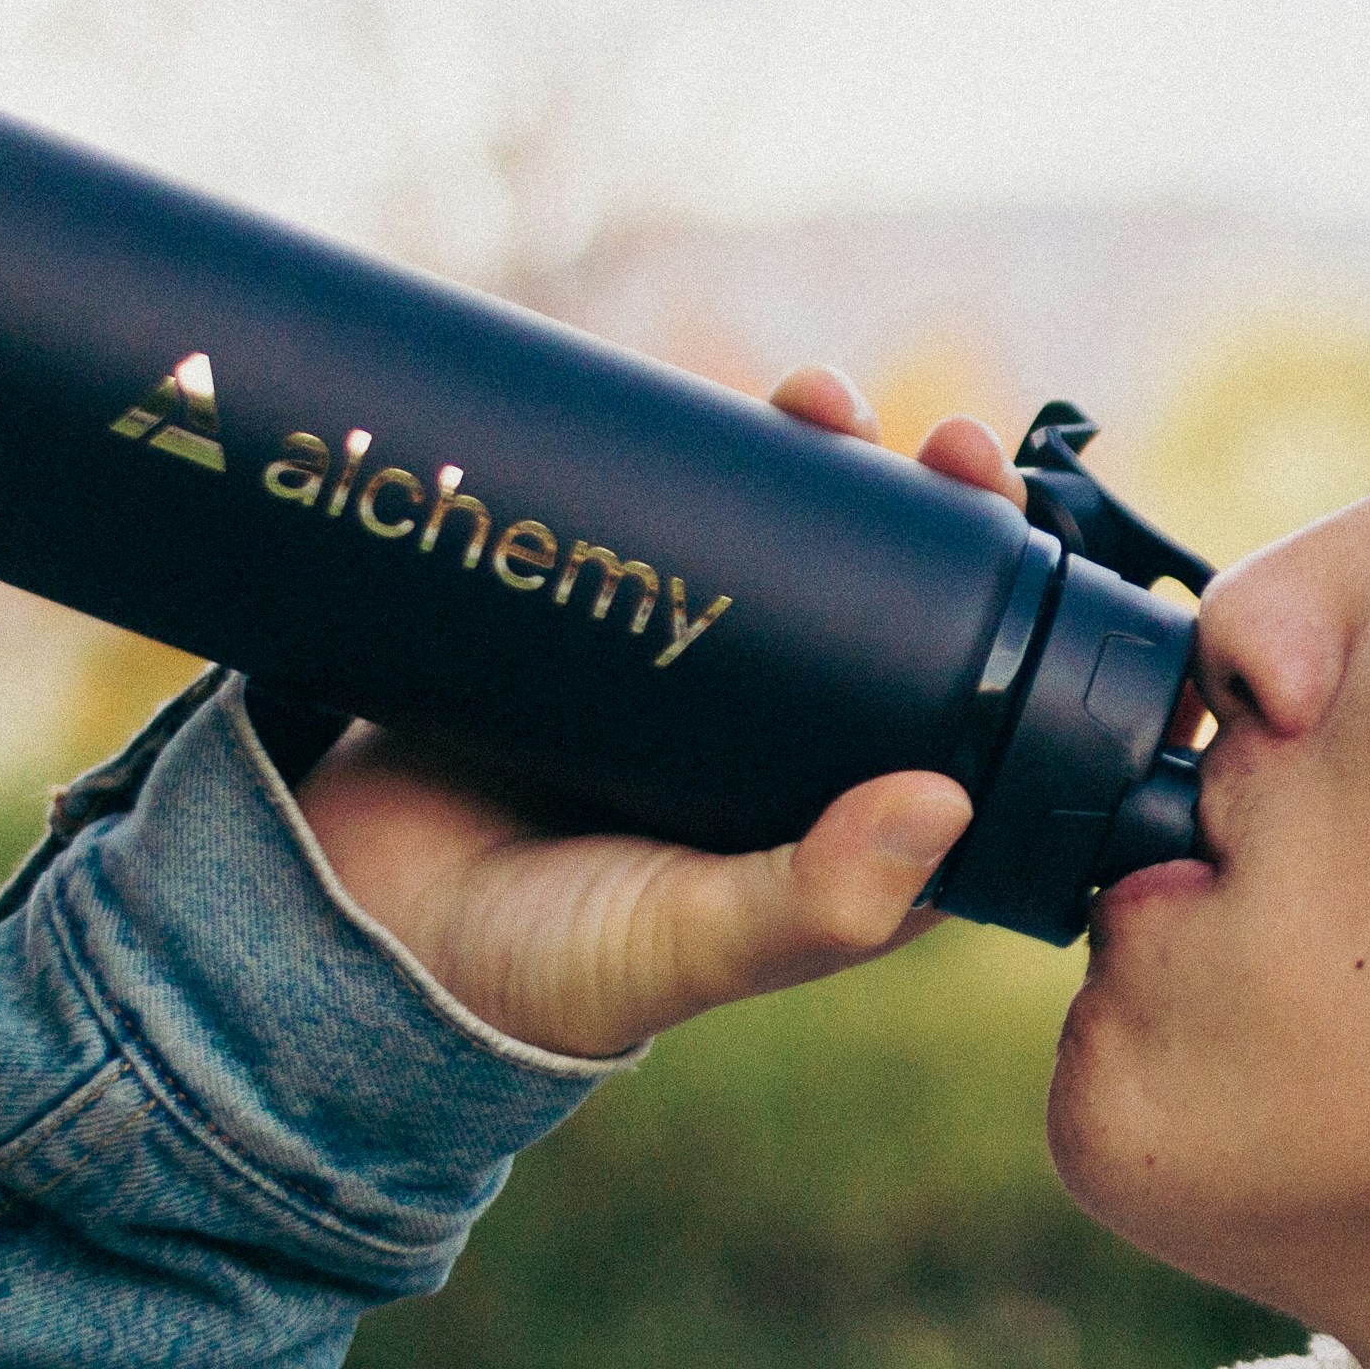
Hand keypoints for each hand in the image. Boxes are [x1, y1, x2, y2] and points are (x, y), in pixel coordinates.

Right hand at [296, 368, 1025, 1058]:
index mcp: (840, 837)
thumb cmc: (539, 968)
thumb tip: (942, 801)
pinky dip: (703, 463)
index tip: (1026, 542)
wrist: (343, 919)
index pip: (964, 726)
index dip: (1011, 636)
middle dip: (926, 519)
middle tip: (949, 446)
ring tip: (823, 400)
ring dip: (822, 469)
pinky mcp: (603, 632)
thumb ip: (812, 899)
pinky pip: (672, 532)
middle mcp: (783, 758)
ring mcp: (696, 689)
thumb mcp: (691, 943)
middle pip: (888, 616)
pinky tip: (724, 402)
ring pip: (784, 558)